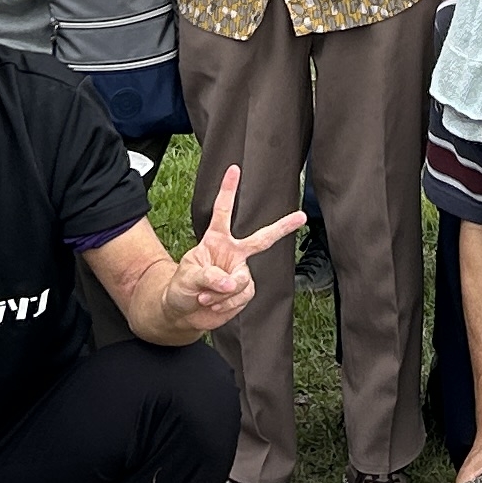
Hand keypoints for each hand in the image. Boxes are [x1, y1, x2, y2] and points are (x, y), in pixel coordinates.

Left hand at [163, 162, 303, 333]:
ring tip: (205, 297)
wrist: (183, 313)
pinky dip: (225, 304)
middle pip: (261, 239)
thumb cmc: (181, 288)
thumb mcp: (187, 276)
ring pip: (242, 280)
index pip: (223, 211)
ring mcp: (239, 273)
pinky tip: (213, 305)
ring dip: (222, 293)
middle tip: (301, 217)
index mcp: (215, 240)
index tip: (234, 169)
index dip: (228, 190)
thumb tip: (232, 282)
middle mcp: (231, 254)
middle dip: (282, 228)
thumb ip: (209, 276)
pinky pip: (242, 296)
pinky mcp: (242, 293)